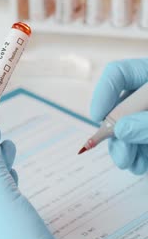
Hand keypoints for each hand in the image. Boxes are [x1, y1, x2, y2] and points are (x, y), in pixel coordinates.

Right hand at [90, 58, 147, 174]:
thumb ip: (147, 123)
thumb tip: (120, 130)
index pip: (119, 73)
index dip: (103, 94)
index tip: (97, 117)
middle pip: (121, 106)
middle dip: (114, 132)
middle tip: (118, 151)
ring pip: (128, 128)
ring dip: (124, 149)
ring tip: (129, 163)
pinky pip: (141, 143)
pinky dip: (138, 156)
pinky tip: (139, 165)